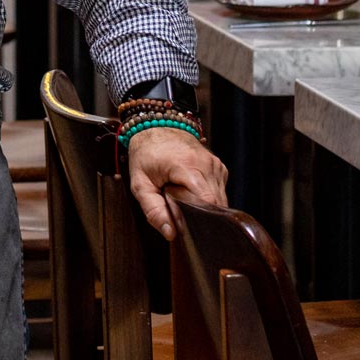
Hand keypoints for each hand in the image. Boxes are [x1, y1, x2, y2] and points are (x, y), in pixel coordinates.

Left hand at [126, 125, 228, 239]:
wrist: (155, 126)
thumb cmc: (146, 153)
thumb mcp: (140, 184)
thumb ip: (153, 210)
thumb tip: (170, 233)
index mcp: (188, 166)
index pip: (206, 204)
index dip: (195, 217)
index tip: (180, 218)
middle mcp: (207, 164)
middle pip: (214, 205)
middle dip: (198, 214)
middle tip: (176, 205)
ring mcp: (215, 165)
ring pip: (219, 201)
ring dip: (202, 205)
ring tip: (182, 194)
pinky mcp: (219, 167)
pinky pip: (219, 192)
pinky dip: (206, 197)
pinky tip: (190, 189)